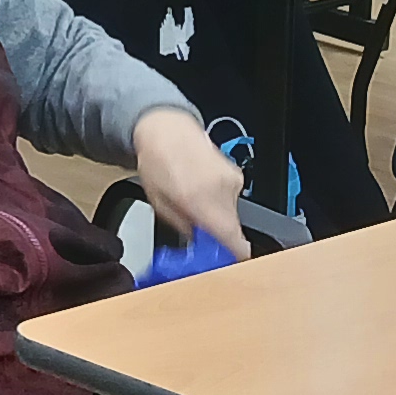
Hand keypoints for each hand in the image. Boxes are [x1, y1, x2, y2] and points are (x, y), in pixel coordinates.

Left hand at [129, 104, 244, 262]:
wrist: (167, 130)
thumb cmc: (158, 162)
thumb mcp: (159, 203)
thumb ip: (183, 227)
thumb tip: (198, 243)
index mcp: (199, 199)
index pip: (232, 238)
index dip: (235, 256)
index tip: (231, 264)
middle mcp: (220, 190)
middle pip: (233, 229)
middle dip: (219, 236)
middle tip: (201, 233)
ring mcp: (232, 181)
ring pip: (233, 214)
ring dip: (218, 217)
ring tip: (195, 201)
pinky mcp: (237, 175)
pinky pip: (232, 199)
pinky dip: (220, 202)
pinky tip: (203, 190)